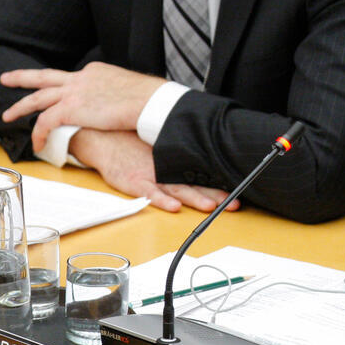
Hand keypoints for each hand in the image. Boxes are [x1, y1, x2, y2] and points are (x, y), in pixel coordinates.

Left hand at [0, 63, 166, 153]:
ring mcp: (73, 92)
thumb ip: (116, 94)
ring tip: (7, 116)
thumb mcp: (129, 88)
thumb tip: (121, 105)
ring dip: (20, 106)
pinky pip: (45, 122)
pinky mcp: (70, 109)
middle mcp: (80, 78)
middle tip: (8, 78)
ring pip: (37, 98)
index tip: (59, 95)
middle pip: (45, 77)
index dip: (62, 87)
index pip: (71, 79)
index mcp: (95, 72)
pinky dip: (38, 133)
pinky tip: (38, 144)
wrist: (149, 101)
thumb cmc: (148, 98)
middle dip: (24, 78)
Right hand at [70, 129, 239, 212]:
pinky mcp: (134, 182)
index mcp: (175, 160)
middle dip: (216, 194)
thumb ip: (182, 152)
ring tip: (211, 206)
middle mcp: (167, 168)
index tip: (240, 189)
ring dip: (195, 198)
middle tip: (234, 203)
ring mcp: (150, 175)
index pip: (203, 172)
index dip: (221, 182)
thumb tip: (209, 154)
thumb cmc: (135, 141)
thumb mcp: (161, 141)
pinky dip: (161, 200)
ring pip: (177, 189)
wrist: (105, 137)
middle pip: (195, 183)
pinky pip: (149, 193)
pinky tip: (173, 207)